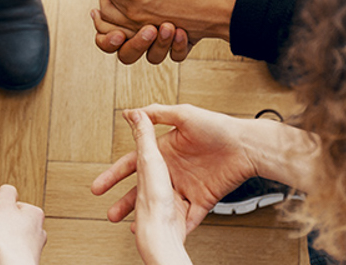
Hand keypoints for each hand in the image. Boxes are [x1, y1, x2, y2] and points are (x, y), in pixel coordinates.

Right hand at [0, 185, 46, 264]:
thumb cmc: (8, 240)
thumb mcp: (2, 205)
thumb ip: (6, 192)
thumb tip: (7, 190)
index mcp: (35, 213)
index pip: (13, 204)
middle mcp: (38, 230)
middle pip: (12, 221)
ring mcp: (33, 247)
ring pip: (11, 237)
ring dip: (0, 239)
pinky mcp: (25, 260)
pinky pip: (10, 251)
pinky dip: (2, 251)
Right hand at [92, 104, 258, 233]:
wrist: (246, 146)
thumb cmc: (218, 127)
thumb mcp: (184, 115)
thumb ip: (156, 115)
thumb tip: (131, 112)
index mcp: (165, 151)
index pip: (133, 164)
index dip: (115, 175)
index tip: (99, 186)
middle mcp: (173, 170)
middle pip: (143, 190)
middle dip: (125, 202)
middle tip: (111, 213)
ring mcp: (186, 186)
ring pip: (161, 206)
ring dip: (147, 217)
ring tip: (134, 227)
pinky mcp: (202, 200)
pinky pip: (187, 218)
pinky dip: (176, 227)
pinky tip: (165, 233)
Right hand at [93, 18, 189, 65]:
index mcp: (120, 11)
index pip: (106, 35)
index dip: (109, 39)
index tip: (119, 34)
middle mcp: (137, 28)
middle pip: (126, 53)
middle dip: (135, 46)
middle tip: (149, 30)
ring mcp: (158, 36)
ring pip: (151, 57)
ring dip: (159, 46)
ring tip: (169, 27)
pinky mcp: (177, 40)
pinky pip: (177, 55)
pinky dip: (179, 47)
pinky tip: (182, 32)